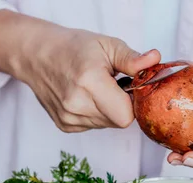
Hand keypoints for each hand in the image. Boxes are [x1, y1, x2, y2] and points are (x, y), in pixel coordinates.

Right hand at [16, 21, 160, 132]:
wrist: (37, 56)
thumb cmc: (72, 47)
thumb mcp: (106, 45)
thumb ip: (132, 59)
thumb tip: (154, 61)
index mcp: (89, 82)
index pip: (126, 114)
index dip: (133, 103)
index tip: (129, 88)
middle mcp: (77, 105)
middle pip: (118, 121)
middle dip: (122, 105)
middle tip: (114, 86)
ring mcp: (69, 118)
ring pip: (107, 125)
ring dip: (109, 110)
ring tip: (97, 89)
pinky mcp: (65, 126)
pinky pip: (93, 126)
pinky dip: (95, 114)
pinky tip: (86, 97)